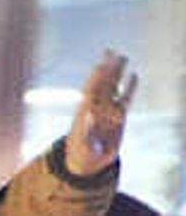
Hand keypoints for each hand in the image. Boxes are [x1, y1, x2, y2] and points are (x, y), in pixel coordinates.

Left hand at [63, 49, 135, 176]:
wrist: (87, 164)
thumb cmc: (82, 156)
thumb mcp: (83, 145)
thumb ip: (86, 130)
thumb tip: (89, 112)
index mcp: (86, 113)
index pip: (91, 91)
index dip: (95, 77)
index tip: (100, 64)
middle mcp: (97, 109)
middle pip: (102, 84)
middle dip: (107, 68)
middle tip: (111, 51)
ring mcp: (108, 111)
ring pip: (114, 88)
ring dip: (117, 73)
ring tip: (122, 56)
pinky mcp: (119, 117)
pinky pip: (126, 98)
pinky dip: (130, 87)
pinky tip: (134, 75)